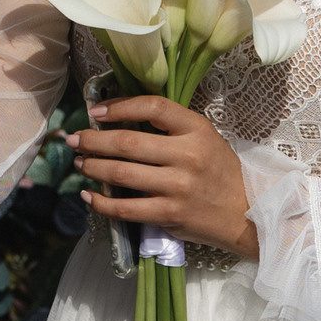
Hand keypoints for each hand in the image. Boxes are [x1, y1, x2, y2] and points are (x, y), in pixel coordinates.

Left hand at [66, 96, 259, 258]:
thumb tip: (118, 118)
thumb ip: (169, 127)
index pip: (152, 106)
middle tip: (73, 139)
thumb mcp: (203, 137)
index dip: (118, 106)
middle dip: (92, 140)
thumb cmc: (219, 171)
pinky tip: (89, 194)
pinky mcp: (170, 215)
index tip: (96, 112)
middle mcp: (187, 156)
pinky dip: (101, 202)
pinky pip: (125, 209)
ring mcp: (178, 187)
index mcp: (196, 130)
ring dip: (92, 167)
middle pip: (127, 142)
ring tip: (80, 163)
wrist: (247, 213)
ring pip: (121, 174)